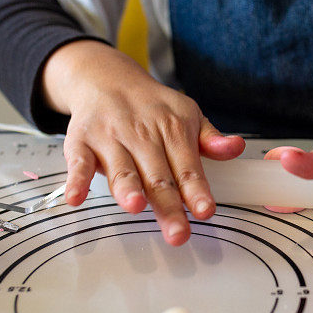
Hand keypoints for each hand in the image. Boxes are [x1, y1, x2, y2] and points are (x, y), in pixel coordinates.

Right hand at [41, 40, 244, 244]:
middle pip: (157, 176)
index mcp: (173, 130)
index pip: (188, 166)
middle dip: (168, 206)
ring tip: (136, 207)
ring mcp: (110, 138)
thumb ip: (210, 138)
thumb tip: (236, 148)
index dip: (197, 190)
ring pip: (121, 169)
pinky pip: (78, 163)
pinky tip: (76, 199)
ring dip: (128, 189)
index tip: (205, 211)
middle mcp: (142, 134)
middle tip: (178, 233)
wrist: (107, 79)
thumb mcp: (188, 115)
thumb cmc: (153, 107)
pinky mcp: (81, 142)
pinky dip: (76, 181)